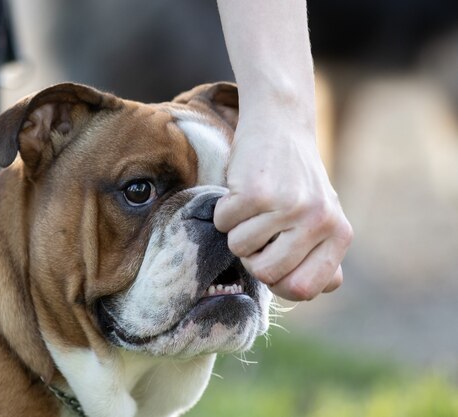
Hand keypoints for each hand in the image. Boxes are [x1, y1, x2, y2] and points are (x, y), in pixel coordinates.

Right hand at [214, 119, 352, 300]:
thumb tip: (322, 290)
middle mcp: (319, 221)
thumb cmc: (294, 180)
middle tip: (259, 229)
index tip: (272, 258)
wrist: (279, 126)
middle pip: (266, 274)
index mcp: (339, 234)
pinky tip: (241, 190)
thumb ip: (321, 255)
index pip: (303, 290)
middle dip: (252, 257)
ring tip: (253, 205)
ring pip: (239, 249)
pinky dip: (224, 210)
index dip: (278, 281)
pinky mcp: (256, 191)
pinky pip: (223, 223)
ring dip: (236, 230)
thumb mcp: (321, 216)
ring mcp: (288, 206)